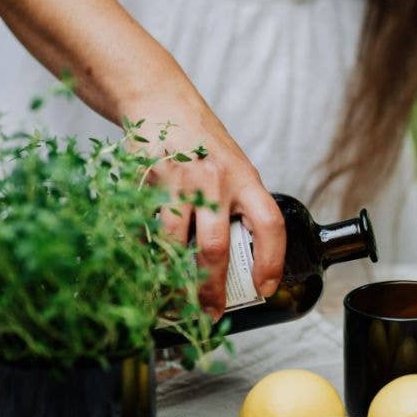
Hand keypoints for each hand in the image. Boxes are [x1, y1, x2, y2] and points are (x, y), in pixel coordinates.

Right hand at [126, 101, 285, 321]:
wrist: (161, 104)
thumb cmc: (202, 143)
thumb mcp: (233, 167)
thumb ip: (239, 204)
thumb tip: (242, 259)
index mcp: (244, 178)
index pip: (269, 224)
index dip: (271, 261)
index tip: (265, 288)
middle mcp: (213, 181)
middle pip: (214, 247)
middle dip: (212, 289)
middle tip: (211, 313)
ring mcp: (177, 184)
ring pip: (173, 245)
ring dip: (174, 280)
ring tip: (177, 301)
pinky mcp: (146, 185)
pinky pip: (146, 232)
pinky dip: (148, 256)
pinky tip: (151, 270)